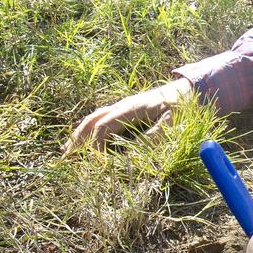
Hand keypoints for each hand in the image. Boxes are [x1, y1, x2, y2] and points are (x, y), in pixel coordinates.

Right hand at [62, 77, 191, 153]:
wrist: (186, 89)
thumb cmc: (181, 105)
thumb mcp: (173, 120)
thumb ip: (155, 136)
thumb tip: (134, 153)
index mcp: (131, 108)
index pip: (104, 126)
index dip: (96, 145)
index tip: (96, 163)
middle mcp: (122, 106)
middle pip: (92, 120)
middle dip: (78, 138)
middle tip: (65, 157)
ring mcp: (122, 107)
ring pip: (94, 119)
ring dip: (80, 134)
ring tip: (67, 151)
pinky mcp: (126, 111)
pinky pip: (102, 119)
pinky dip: (90, 131)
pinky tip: (85, 142)